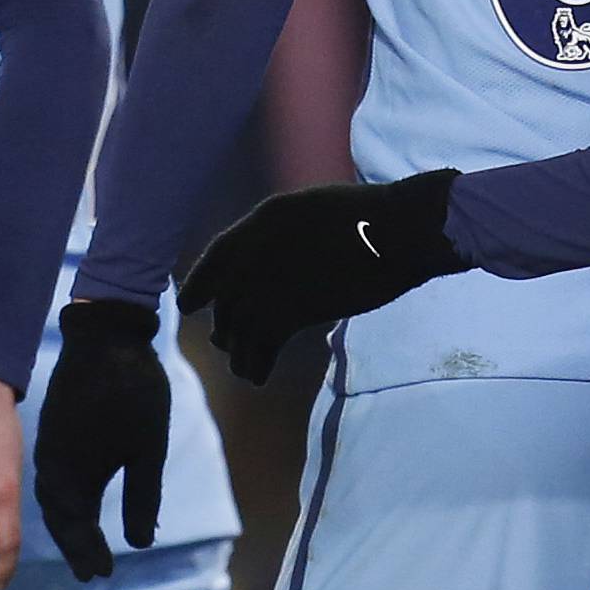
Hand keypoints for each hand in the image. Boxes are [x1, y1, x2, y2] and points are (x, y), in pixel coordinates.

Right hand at [33, 299, 171, 581]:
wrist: (105, 337)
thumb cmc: (133, 391)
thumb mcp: (147, 449)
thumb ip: (143, 497)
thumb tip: (139, 544)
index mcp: (70, 472)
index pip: (75, 526)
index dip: (88, 552)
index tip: (101, 575)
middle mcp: (51, 464)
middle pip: (59, 517)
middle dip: (75, 545)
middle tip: (92, 573)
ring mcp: (49, 447)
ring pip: (53, 498)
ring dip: (68, 524)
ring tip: (85, 548)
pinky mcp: (53, 433)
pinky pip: (52, 479)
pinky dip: (63, 501)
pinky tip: (76, 506)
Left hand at [180, 172, 462, 385]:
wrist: (400, 230)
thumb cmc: (374, 218)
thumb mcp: (318, 212)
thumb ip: (290, 235)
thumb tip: (278, 261)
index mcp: (265, 218)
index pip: (218, 254)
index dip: (200, 282)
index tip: (189, 304)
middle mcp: (258, 248)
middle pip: (227, 296)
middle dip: (225, 324)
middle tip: (226, 343)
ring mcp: (272, 280)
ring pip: (238, 326)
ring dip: (238, 352)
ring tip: (243, 369)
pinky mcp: (292, 311)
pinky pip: (260, 346)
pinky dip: (256, 366)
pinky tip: (258, 377)